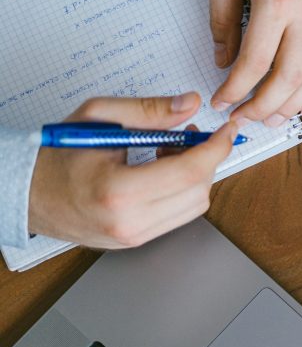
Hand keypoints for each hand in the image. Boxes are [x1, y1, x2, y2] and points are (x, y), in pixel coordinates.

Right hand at [28, 94, 235, 248]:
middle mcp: (130, 222)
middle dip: (207, 159)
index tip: (227, 129)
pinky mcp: (136, 241)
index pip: (189, 172)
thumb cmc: (57, 154)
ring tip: (171, 152)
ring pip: (195, 206)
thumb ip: (149, 110)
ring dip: (196, 176)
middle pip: (199, 190)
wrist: (28, 193)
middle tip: (192, 134)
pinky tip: (164, 172)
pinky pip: (179, 216)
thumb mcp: (99, 117)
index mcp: (118, 191)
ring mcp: (134, 237)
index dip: (216, 147)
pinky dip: (183, 192)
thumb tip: (190, 104)